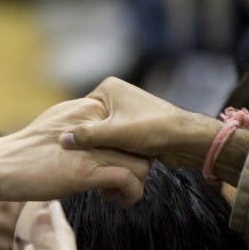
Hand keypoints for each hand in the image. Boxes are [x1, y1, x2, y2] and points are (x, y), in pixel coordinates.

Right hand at [0, 95, 150, 206]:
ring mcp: (91, 148)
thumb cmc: (22, 154)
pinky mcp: (87, 171)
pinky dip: (132, 193)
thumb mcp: (55, 128)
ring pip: (141, 163)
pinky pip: (130, 180)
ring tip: (120, 194)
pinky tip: (120, 200)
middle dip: (136, 166)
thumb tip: (94, 138)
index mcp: (86, 108)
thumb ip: (79, 129)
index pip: (126, 126)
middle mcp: (93, 123)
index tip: (117, 163)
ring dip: (138, 182)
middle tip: (120, 182)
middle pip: (138, 144)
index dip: (128, 148)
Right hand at [58, 77, 217, 168]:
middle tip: (85, 158)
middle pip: (90, 123)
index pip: (80, 112)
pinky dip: (111, 149)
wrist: (187, 139)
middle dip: (90, 141)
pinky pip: (113, 138)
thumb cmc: (154, 130)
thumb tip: (62, 140)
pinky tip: (111, 160)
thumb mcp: (115, 133)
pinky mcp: (132, 124)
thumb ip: (87, 136)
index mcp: (108, 88)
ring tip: (98, 161)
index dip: (78, 132)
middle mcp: (115, 95)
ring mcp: (124, 110)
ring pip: (101, 133)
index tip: (75, 150)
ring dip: (101, 147)